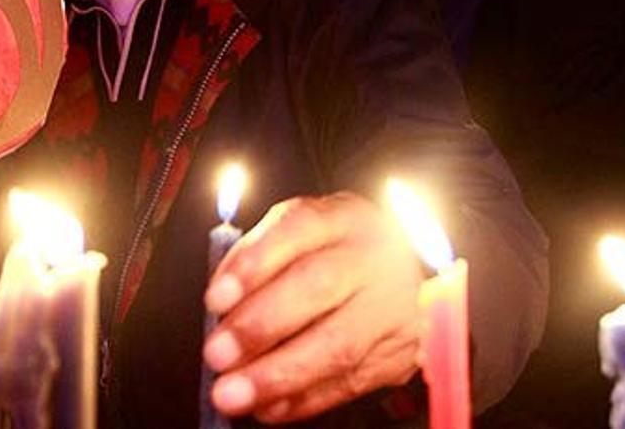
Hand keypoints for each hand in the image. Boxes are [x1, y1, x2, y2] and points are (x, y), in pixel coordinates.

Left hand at [203, 191, 423, 423]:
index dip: (255, 264)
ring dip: (278, 375)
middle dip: (261, 325)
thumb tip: (221, 301)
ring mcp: (392, 307)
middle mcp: (373, 257)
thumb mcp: (302, 232)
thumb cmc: (339, 252)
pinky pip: (349, 383)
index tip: (217, 299)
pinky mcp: (397, 353)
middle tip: (218, 353)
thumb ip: (258, 255)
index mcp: (344, 218)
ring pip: (338, 344)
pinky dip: (302, 400)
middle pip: (319, 286)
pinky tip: (268, 406)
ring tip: (233, 393)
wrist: (407, 273)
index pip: (300, 229)